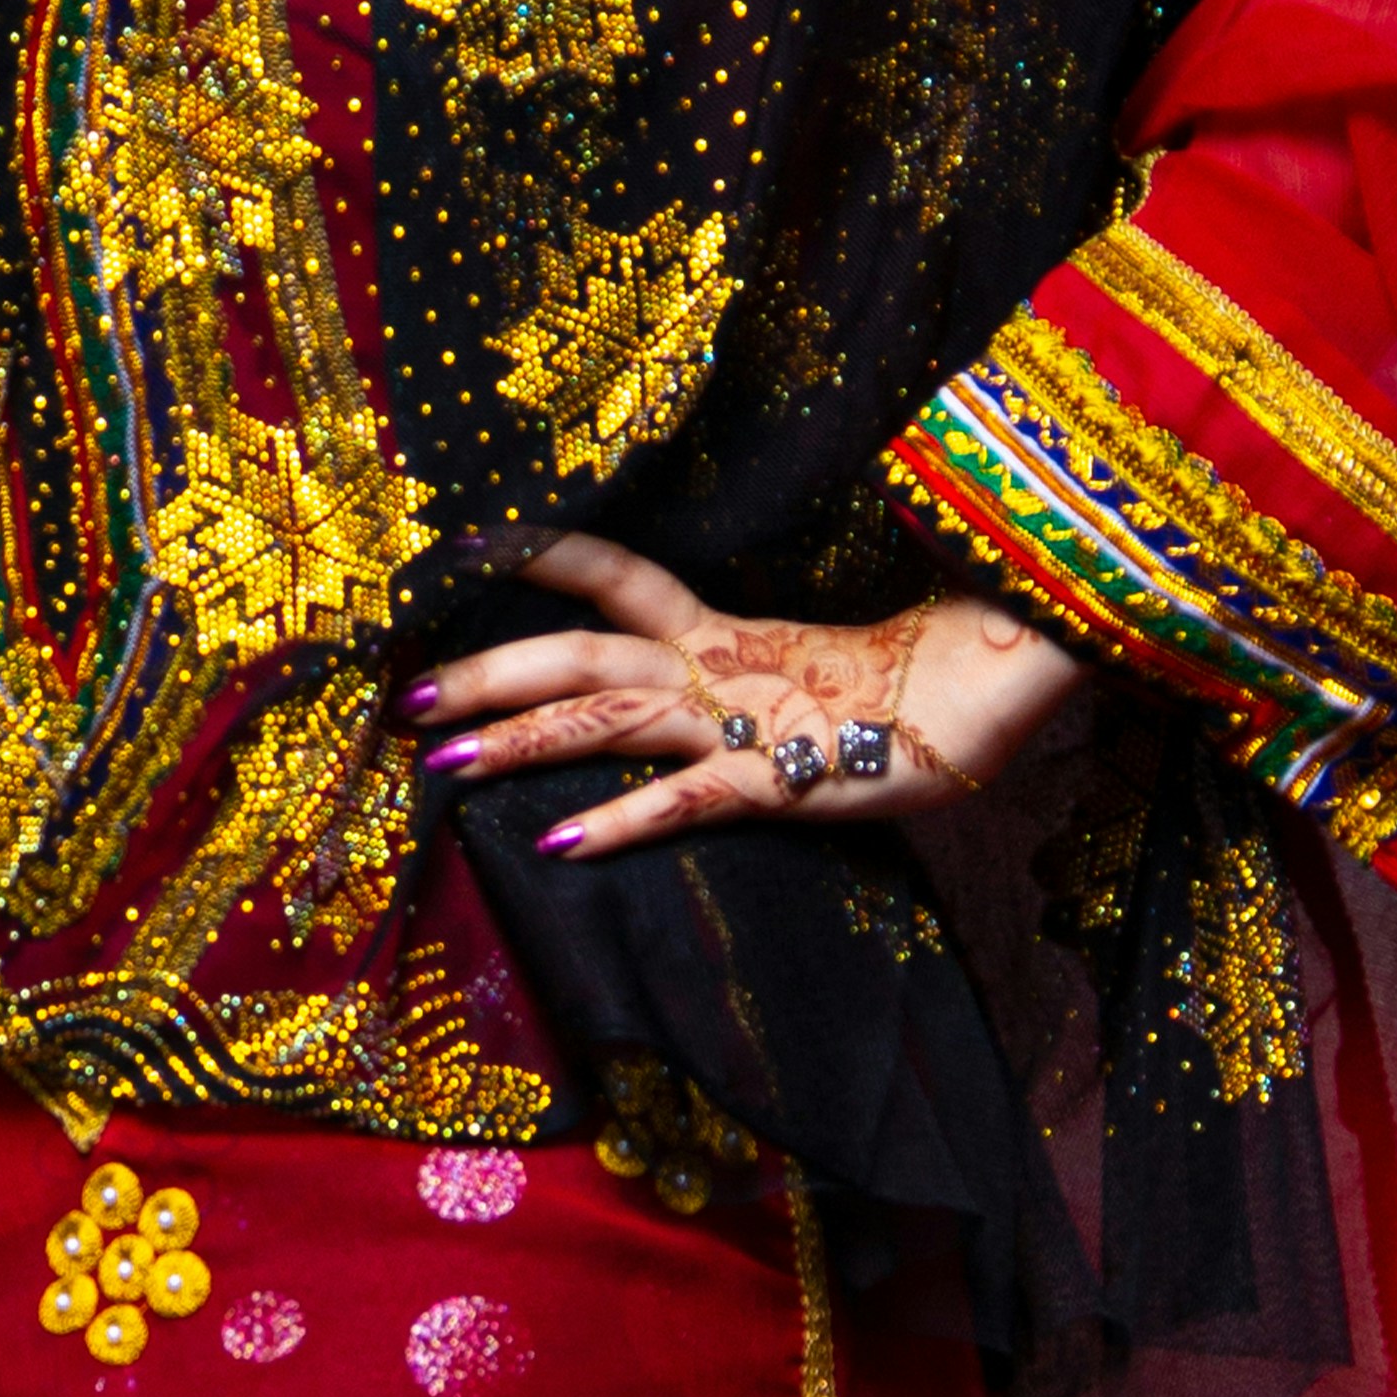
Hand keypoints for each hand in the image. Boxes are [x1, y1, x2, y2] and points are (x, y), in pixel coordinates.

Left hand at [405, 534, 1090, 863]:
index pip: (611, 572)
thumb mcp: (801, 667)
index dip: (536, 555)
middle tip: (403, 699)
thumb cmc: (903, 683)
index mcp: (718, 626)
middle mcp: (712, 663)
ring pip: (605, 720)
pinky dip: (617, 823)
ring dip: (516, 742)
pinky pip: (683, 800)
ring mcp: (738, 720)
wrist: (993, 693)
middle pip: (576, 654)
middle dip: (485, 673)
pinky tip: (555, 848)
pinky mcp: (773, 779)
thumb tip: (685, 684)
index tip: (458, 548)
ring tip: (439, 768)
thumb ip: (735, 669)